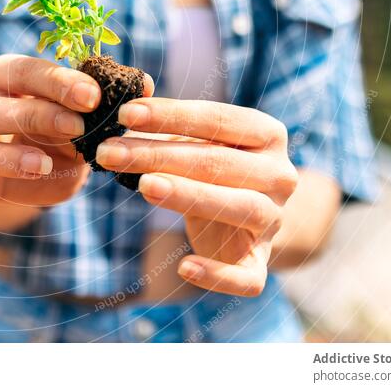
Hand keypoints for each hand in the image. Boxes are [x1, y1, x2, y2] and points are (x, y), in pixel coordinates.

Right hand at [0, 54, 100, 224]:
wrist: (48, 172)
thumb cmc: (65, 133)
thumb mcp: (84, 121)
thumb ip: (92, 109)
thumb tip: (122, 89)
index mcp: (6, 78)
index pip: (22, 71)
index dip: (56, 82)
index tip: (92, 98)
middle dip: (33, 117)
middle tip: (76, 129)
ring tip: (42, 166)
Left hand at [95, 98, 298, 296]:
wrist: (247, 221)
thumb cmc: (212, 171)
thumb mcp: (196, 144)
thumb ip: (169, 130)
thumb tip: (126, 113)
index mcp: (267, 135)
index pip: (218, 118)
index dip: (171, 115)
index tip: (126, 113)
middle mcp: (280, 175)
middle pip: (219, 162)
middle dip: (159, 155)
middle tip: (110, 153)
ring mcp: (274, 220)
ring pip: (240, 207)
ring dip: (189, 195)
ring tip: (143, 186)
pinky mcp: (260, 262)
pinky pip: (247, 277)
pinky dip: (217, 275)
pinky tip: (183, 267)